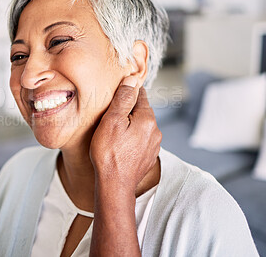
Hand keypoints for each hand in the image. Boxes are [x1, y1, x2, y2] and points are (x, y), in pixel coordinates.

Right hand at [89, 76, 161, 191]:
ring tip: (114, 133)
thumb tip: (132, 80)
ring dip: (130, 126)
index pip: (140, 95)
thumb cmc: (109, 154)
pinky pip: (141, 140)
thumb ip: (123, 99)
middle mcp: (155, 131)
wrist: (115, 185)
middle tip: (111, 116)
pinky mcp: (149, 157)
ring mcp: (154, 146)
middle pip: (142, 111)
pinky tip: (120, 146)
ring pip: (141, 127)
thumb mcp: (112, 121)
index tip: (117, 95)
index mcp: (148, 119)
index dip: (127, 93)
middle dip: (128, 111)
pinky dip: (132, 139)